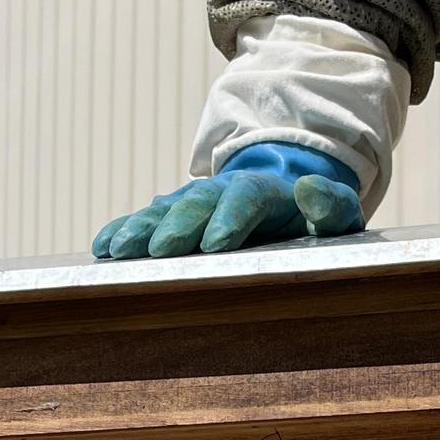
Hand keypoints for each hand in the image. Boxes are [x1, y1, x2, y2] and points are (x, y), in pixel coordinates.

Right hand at [93, 145, 362, 259]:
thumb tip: (308, 187)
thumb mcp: (338, 214)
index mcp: (265, 191)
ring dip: (141, 229)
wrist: (284, 191)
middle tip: (160, 250)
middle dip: (177, 225)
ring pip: (164, 210)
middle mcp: (222, 191)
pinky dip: (122, 230)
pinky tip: (102, 247)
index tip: (215, 243)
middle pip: (197, 202)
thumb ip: (332, 205)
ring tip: (119, 251)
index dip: (230, 218)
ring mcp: (194, 201)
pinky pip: (144, 220)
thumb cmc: (311, 217)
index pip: (246, 198)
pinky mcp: (173, 215)